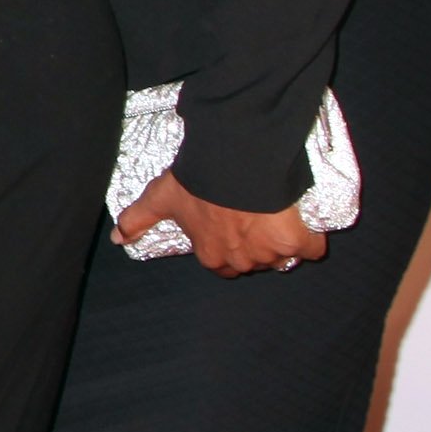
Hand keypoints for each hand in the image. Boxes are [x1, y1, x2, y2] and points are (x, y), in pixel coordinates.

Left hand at [114, 169, 323, 277]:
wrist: (232, 166)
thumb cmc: (195, 182)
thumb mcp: (160, 200)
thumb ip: (137, 219)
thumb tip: (117, 238)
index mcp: (211, 256)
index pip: (223, 266)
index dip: (229, 249)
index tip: (234, 230)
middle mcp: (241, 261)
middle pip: (255, 262)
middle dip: (257, 247)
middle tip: (258, 220)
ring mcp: (270, 253)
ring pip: (282, 257)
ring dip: (284, 243)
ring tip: (280, 217)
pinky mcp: (297, 240)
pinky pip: (312, 249)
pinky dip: (313, 240)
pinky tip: (307, 226)